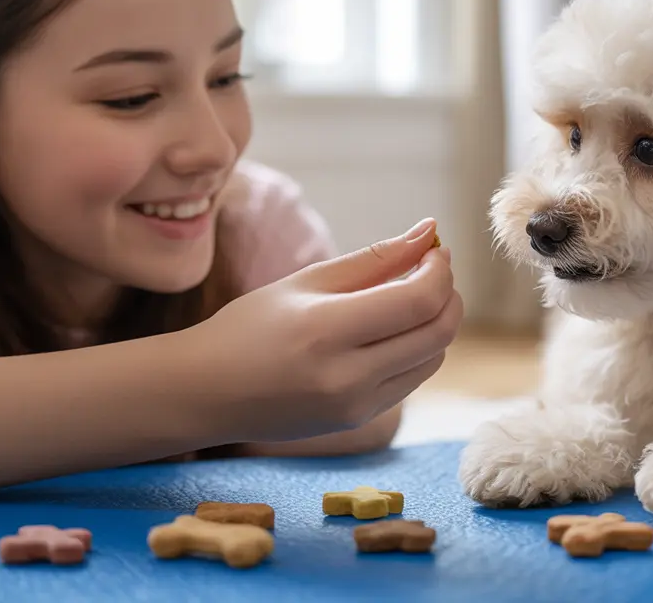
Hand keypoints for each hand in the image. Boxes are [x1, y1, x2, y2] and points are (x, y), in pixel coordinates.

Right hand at [188, 218, 461, 443]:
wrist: (204, 394)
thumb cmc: (249, 328)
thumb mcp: (306, 282)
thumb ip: (374, 259)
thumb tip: (429, 231)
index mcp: (326, 332)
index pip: (417, 302)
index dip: (439, 271)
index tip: (435, 250)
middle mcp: (346, 376)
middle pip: (437, 333)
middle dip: (448, 295)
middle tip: (433, 269)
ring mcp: (356, 406)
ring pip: (432, 358)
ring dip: (436, 322)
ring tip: (410, 296)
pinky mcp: (359, 421)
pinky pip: (411, 379)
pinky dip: (416, 349)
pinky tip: (391, 329)